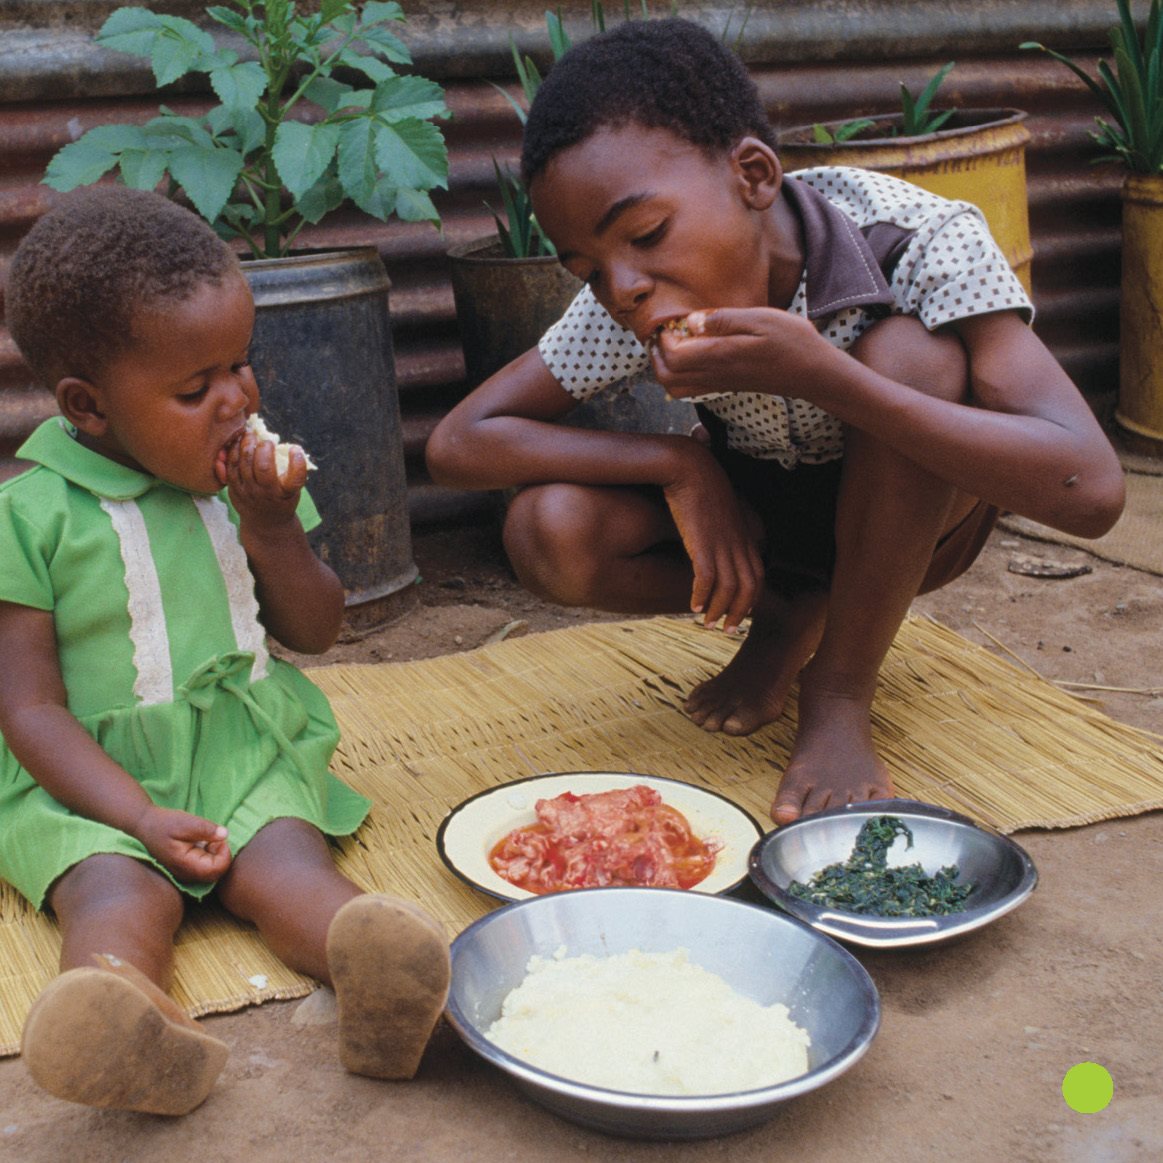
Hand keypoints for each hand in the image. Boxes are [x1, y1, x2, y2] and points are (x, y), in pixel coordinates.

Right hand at [131, 804, 231, 883]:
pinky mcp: (186, 868)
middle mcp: (185, 874)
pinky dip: (209, 855)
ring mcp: (185, 873)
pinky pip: (205, 867)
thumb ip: (206, 829)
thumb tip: (225, 835)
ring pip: (212, 871)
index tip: (218, 838)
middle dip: (221, 855)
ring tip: (206, 839)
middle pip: (216, 873)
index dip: (224, 854)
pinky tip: (201, 842)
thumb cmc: (165, 823)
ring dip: (215, 854)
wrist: (145, 824)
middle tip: (213, 838)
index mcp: (185, 865)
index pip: (216, 870)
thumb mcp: (187, 822)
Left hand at [216, 430, 303, 527]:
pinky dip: (233, 452)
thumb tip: (278, 442)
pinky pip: (230, 467)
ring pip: (244, 464)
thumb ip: (289, 470)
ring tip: (250, 436)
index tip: (295, 449)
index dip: (297, 462)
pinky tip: (239, 443)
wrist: (266, 523)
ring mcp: (248, 492)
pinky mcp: (234, 489)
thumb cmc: (282, 499)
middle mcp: (267, 494)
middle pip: (263, 467)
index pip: (295, 478)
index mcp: (286, 493)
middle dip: (264, 448)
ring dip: (246, 445)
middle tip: (266, 441)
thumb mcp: (292, 489)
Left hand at [651, 308, 829, 400]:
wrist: (813, 373)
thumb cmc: (791, 342)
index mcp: (721, 356)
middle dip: (656, 355)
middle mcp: (715, 374)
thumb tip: (691, 321)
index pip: (673, 357)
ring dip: (665, 366)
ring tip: (672, 342)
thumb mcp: (761, 319)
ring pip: (675, 388)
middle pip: (667, 378)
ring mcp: (720, 383)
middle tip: (662, 332)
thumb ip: (723, 320)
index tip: (670, 321)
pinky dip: (679, 374)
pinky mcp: (726, 386)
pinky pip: (690, 389)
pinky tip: (690, 352)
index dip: (663, 340)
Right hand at [662, 443, 763, 632]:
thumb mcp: (721, 507)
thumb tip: (719, 533)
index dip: (749, 598)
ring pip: (730, 589)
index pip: (757, 575)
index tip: (738, 613)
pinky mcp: (703, 545)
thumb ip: (726, 523)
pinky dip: (702, 596)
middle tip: (725, 629)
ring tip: (707, 623)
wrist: (690, 467)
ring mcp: (723, 544)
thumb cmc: (702, 482)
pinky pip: (707, 580)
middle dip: (738, 612)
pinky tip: (693, 606)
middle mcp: (740, 543)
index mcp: (746, 535)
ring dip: (718, 610)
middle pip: (749, 588)